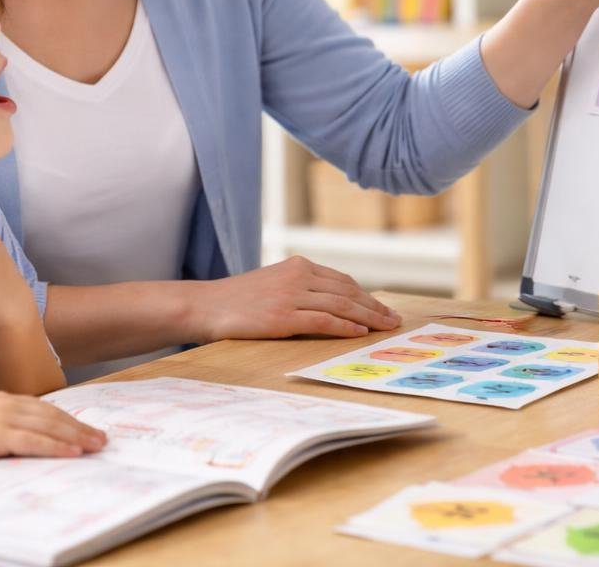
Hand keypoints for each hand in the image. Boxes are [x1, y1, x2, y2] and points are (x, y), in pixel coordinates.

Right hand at [0, 391, 106, 465]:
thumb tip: (10, 438)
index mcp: (2, 400)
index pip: (44, 409)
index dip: (67, 419)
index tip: (85, 428)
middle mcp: (7, 404)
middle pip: (53, 416)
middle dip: (80, 428)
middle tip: (102, 439)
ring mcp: (2, 418)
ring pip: (49, 426)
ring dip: (76, 437)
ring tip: (96, 446)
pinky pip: (33, 441)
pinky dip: (55, 446)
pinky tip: (72, 452)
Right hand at [195, 256, 400, 340]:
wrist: (204, 305)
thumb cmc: (237, 300)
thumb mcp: (272, 283)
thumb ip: (299, 288)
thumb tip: (329, 305)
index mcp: (298, 265)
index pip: (342, 281)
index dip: (366, 296)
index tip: (382, 308)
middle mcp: (298, 275)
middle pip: (348, 292)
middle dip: (374, 307)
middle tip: (393, 320)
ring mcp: (291, 295)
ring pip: (341, 306)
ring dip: (368, 318)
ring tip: (385, 328)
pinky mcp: (283, 316)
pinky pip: (323, 321)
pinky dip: (344, 327)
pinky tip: (359, 333)